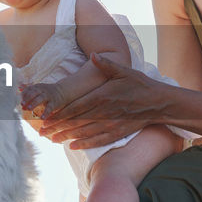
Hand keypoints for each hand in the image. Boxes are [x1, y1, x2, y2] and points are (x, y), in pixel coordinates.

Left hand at [19, 82, 65, 119]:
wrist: (63, 91)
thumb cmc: (47, 92)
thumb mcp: (38, 88)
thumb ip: (28, 90)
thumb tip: (18, 88)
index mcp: (37, 87)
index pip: (28, 89)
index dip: (23, 95)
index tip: (20, 102)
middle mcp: (42, 90)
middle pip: (34, 92)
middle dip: (27, 98)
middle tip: (22, 104)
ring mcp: (48, 96)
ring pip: (40, 98)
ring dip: (34, 103)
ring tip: (29, 109)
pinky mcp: (54, 103)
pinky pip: (49, 107)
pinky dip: (46, 113)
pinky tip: (41, 118)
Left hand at [38, 54, 158, 148]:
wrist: (159, 102)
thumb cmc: (140, 84)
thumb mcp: (124, 70)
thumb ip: (106, 64)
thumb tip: (93, 55)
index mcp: (102, 96)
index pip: (75, 107)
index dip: (59, 114)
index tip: (45, 118)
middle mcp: (104, 112)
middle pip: (76, 121)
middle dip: (57, 127)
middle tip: (42, 132)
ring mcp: (111, 124)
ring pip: (84, 132)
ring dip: (67, 136)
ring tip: (52, 139)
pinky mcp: (118, 132)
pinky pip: (98, 140)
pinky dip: (85, 144)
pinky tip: (73, 146)